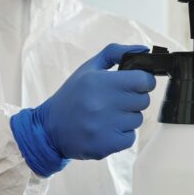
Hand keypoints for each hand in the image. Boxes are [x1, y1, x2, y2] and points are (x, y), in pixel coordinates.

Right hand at [11, 44, 155, 175]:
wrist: (49, 129)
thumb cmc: (73, 95)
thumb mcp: (89, 68)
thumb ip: (115, 53)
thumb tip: (144, 49)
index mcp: (99, 81)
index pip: (144, 80)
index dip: (143, 81)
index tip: (135, 84)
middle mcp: (102, 104)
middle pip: (143, 101)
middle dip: (134, 99)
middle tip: (116, 100)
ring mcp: (104, 126)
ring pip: (137, 120)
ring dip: (127, 118)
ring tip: (107, 115)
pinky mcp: (105, 145)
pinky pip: (131, 138)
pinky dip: (122, 135)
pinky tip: (106, 129)